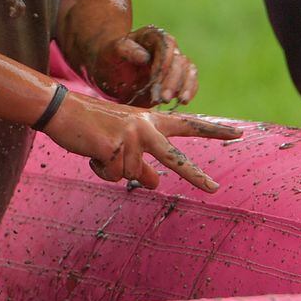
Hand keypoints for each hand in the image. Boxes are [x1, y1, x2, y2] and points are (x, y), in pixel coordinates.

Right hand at [44, 90, 239, 192]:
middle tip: (216, 190)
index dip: (214, 131)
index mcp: (150, 121)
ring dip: (111, 169)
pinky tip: (91, 151)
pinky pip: (111, 174)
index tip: (239, 134)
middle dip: (196, 176)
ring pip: (131, 175)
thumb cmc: (93, 126)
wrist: (62, 110)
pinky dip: (99, 169)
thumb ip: (144, 163)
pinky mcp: (114, 146)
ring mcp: (131, 136)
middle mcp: (145, 126)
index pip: (188, 125)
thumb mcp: (122, 143)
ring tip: (99, 149)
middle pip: (175, 157)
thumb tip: (158, 184)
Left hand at [90, 26, 196, 107]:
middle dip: (173, 80)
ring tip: (178, 101)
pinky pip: (190, 81)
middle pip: (178, 60)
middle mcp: (166, 48)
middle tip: (163, 98)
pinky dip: (190, 90)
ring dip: (185, 86)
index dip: (164, 62)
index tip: (155, 80)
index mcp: (153, 36)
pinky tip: (184, 101)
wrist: (109, 68)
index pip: (166, 45)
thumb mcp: (112, 50)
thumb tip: (145, 56)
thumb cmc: (110, 56)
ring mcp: (172, 63)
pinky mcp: (175, 79)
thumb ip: (125, 49)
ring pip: (188, 70)